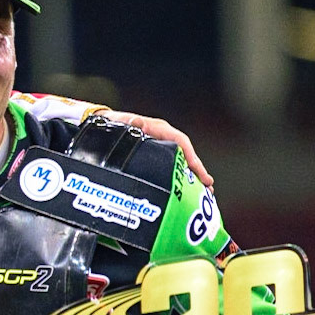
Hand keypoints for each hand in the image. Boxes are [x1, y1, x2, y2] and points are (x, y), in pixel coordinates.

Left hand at [95, 110, 212, 186]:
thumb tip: (136, 122)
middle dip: (197, 171)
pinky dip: (179, 177)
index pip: (181, 142)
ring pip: (180, 161)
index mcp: (158, 129)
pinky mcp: (156, 155)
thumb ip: (131, 123)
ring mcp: (160, 147)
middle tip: (208, 187)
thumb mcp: (123, 122)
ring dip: (191, 176)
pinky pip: (172, 166)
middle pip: (185, 154)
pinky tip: (183, 191)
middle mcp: (163, 137)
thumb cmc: (115, 123)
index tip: (200, 173)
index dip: (191, 157)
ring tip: (202, 192)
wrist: (106, 124)